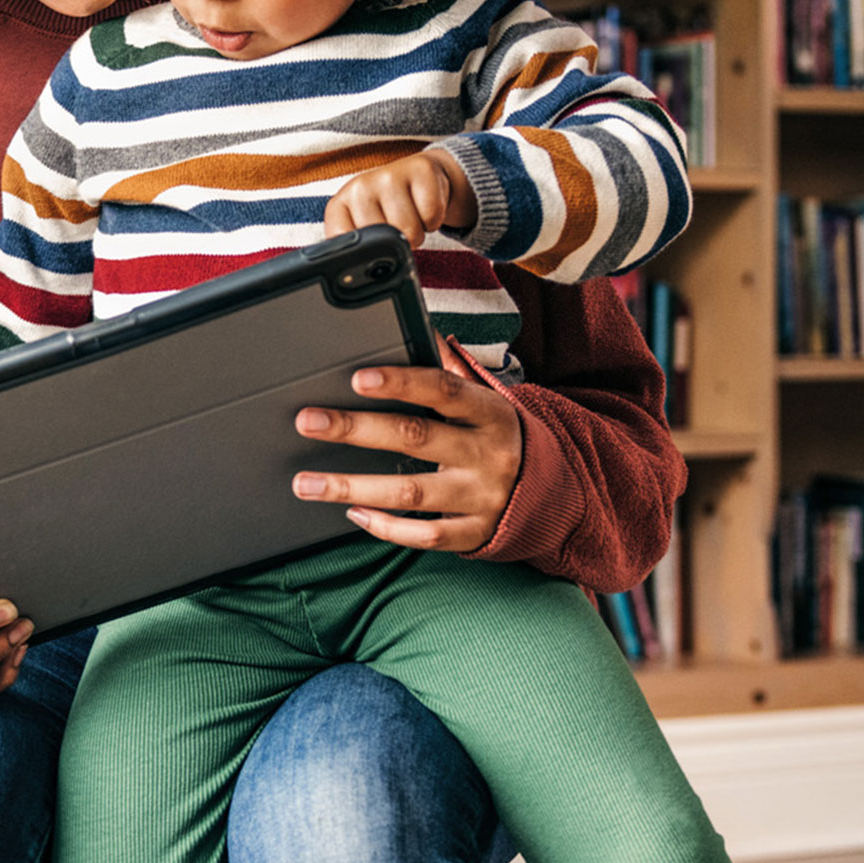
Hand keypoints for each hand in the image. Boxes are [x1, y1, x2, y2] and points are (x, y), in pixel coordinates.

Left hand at [290, 339, 523, 551]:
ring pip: (410, 493)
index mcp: (489, 412)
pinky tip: (353, 512)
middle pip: (416, 437)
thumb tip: (421, 327)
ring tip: (305, 482)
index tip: (356, 378)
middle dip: (357, 429)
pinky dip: (386, 526)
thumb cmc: (500, 435)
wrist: (558, 492)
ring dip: (352, 487)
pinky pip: (425, 535)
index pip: (442, 389)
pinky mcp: (474, 533)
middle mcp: (486, 454)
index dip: (400, 381)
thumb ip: (450, 368)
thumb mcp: (486, 399)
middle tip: (308, 421)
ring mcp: (481, 497)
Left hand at [324, 151, 475, 245]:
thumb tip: (353, 282)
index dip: (367, 256)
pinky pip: (432, 216)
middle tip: (396, 227)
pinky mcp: (419, 169)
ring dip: (418, 233)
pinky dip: (434, 220)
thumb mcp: (363, 229)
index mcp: (339, 206)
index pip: (346, 245)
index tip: (374, 250)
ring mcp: (388, 175)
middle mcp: (359, 187)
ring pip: (411, 232)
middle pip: (385, 241)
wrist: (418, 175)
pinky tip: (424, 206)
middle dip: (396, 243)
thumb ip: (357, 252)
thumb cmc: (386, 208)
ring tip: (410, 216)